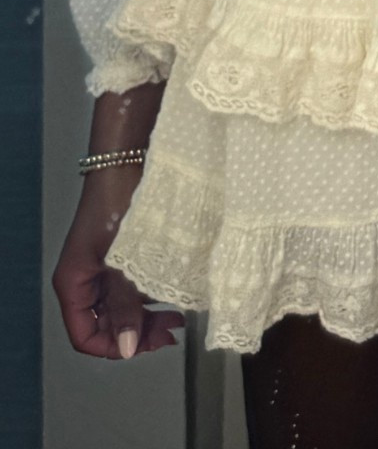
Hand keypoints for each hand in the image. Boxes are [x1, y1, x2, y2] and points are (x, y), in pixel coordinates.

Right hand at [53, 170, 184, 360]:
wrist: (129, 158)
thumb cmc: (117, 200)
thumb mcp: (121, 260)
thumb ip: (124, 304)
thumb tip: (127, 347)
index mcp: (73, 283)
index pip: (85, 335)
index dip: (114, 347)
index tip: (144, 345)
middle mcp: (85, 278)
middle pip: (106, 324)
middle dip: (136, 333)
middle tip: (169, 332)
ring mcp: (104, 266)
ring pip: (122, 308)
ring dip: (146, 316)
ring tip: (175, 316)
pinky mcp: (123, 255)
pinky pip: (132, 288)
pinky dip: (149, 297)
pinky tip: (169, 296)